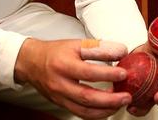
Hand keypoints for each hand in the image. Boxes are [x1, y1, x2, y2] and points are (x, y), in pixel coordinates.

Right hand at [14, 38, 130, 118]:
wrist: (31, 62)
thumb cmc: (55, 52)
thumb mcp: (75, 44)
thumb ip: (99, 48)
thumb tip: (121, 51)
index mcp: (64, 64)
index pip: (88, 72)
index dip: (108, 74)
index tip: (123, 73)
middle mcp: (60, 83)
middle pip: (87, 97)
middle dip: (110, 100)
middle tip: (127, 96)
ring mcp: (60, 97)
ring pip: (84, 110)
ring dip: (105, 110)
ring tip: (120, 104)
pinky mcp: (61, 104)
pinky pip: (80, 114)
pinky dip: (96, 114)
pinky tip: (107, 109)